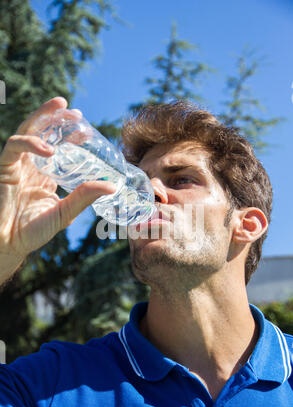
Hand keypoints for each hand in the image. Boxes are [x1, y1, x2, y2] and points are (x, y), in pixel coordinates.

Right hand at [0, 97, 115, 270]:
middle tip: (74, 111)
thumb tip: (112, 186)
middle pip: (42, 132)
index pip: (59, 148)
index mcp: (47, 175)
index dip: (72, 136)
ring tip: (60, 108)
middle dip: (56, 117)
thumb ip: (84, 197)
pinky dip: (31, 143)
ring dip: (42, 116)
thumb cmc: (35, 231)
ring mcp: (18, 165)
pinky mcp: (5, 167)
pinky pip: (14, 146)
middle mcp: (32, 166)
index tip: (87, 129)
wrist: (10, 243)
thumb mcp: (66, 212)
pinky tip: (48, 149)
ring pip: (27, 130)